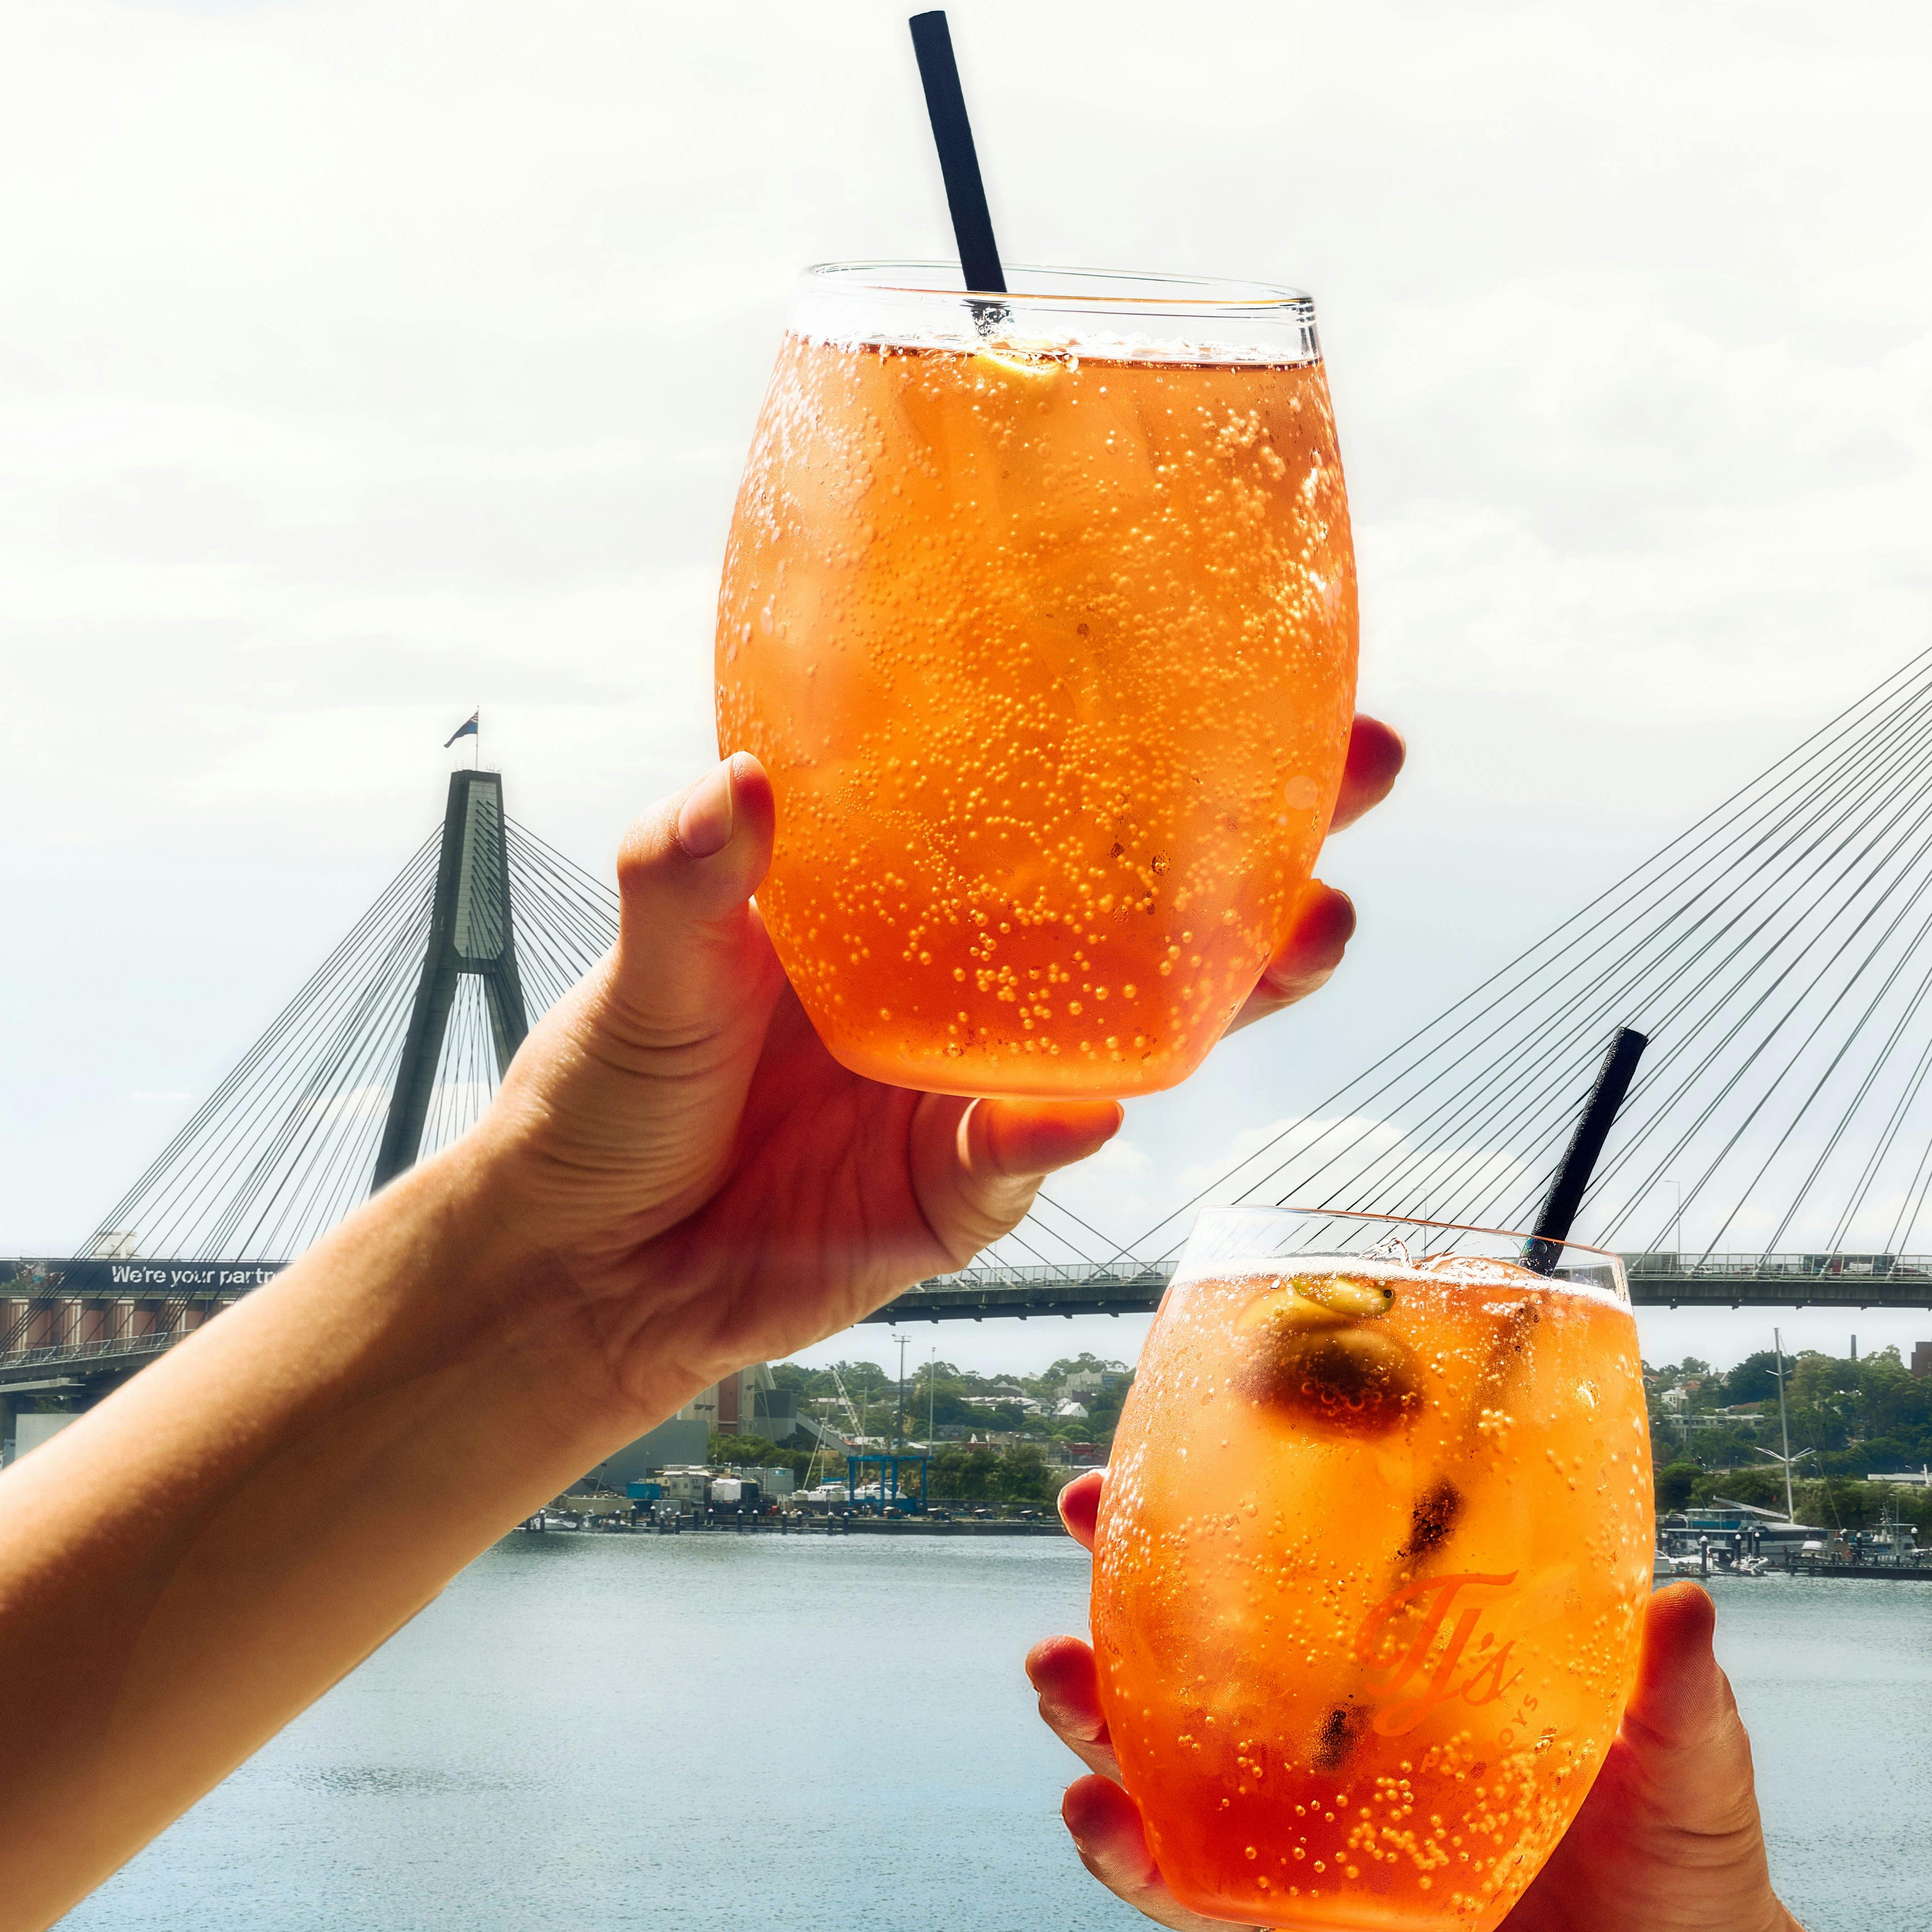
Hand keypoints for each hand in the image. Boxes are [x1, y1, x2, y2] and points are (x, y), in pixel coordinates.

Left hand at [467, 721, 1403, 1427]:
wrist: (573, 1257)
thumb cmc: (609, 1087)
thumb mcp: (646, 958)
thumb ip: (688, 874)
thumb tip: (737, 783)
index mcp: (911, 899)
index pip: (1062, 806)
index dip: (1169, 748)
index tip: (1270, 674)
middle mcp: (972, 988)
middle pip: (1155, 912)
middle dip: (1271, 849)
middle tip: (1358, 782)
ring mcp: (981, 1093)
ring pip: (1140, 1035)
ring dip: (1230, 987)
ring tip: (1308, 938)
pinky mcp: (959, 1198)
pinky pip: (1029, 1162)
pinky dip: (1054, 1135)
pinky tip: (1085, 1116)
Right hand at [1027, 1480, 1791, 1931]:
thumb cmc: (1682, 1864)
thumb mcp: (1690, 1755)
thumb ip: (1675, 1683)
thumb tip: (1684, 1602)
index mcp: (1379, 1723)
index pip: (1246, 1633)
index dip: (1155, 1571)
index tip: (1089, 1507)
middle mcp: (1332, 1814)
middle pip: (1173, 1755)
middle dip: (1096, 1707)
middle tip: (1055, 1661)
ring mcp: (1340, 1916)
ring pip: (1200, 1886)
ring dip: (1137, 1849)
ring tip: (1094, 1811)